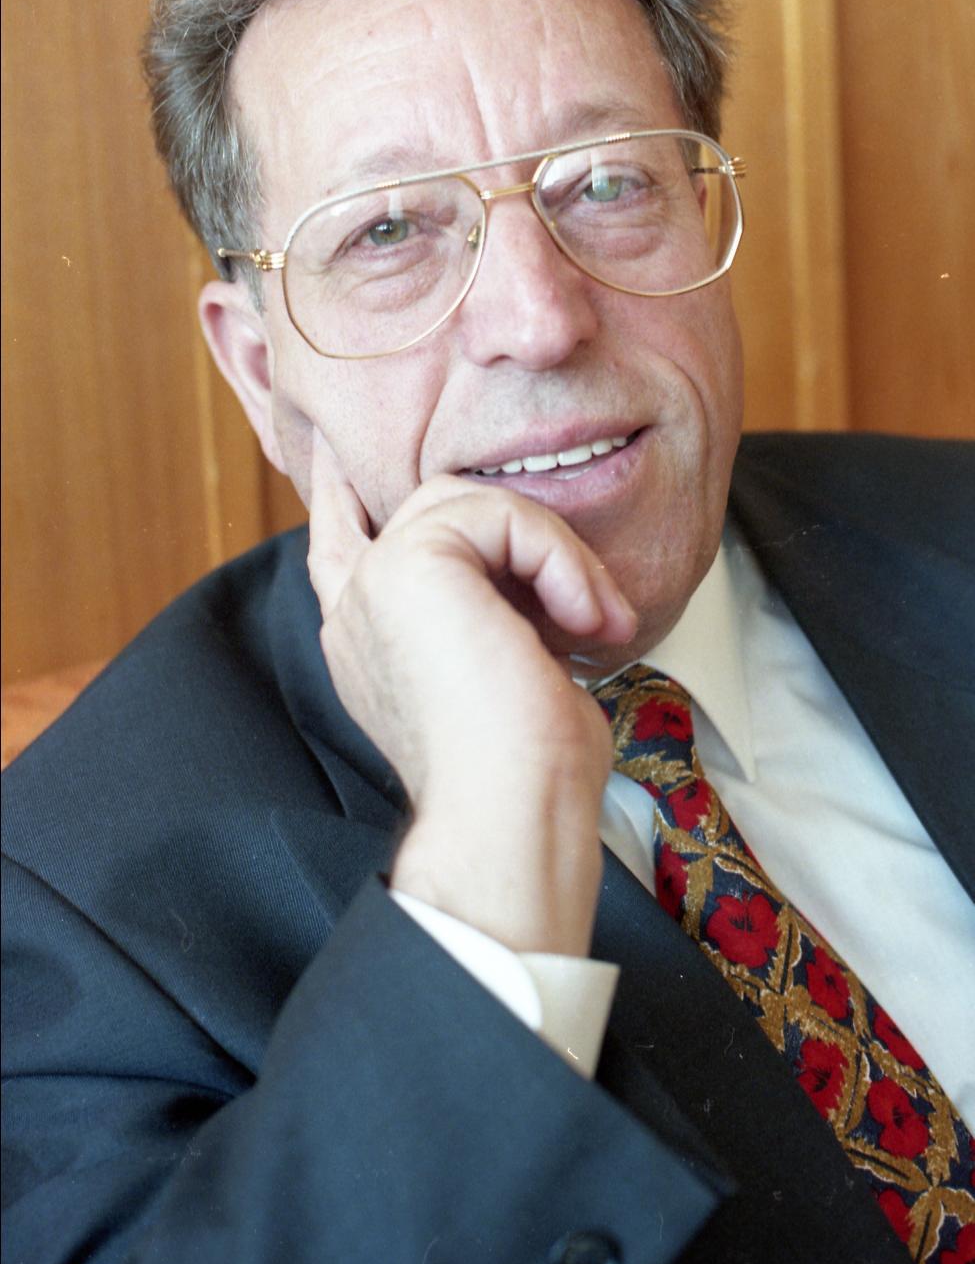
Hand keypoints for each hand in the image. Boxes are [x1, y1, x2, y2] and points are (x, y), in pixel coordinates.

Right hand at [308, 432, 635, 953]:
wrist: (511, 812)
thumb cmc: (528, 772)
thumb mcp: (503, 670)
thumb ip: (493, 612)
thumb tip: (543, 579)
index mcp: (365, 640)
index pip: (337, 541)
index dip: (340, 491)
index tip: (340, 451)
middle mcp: (356, 608)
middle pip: (427, 503)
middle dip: (515, 523)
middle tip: (587, 602)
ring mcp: (374, 581)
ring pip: (471, 498)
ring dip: (553, 553)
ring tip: (592, 621)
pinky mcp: (410, 561)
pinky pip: (503, 513)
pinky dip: (559, 559)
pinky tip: (580, 620)